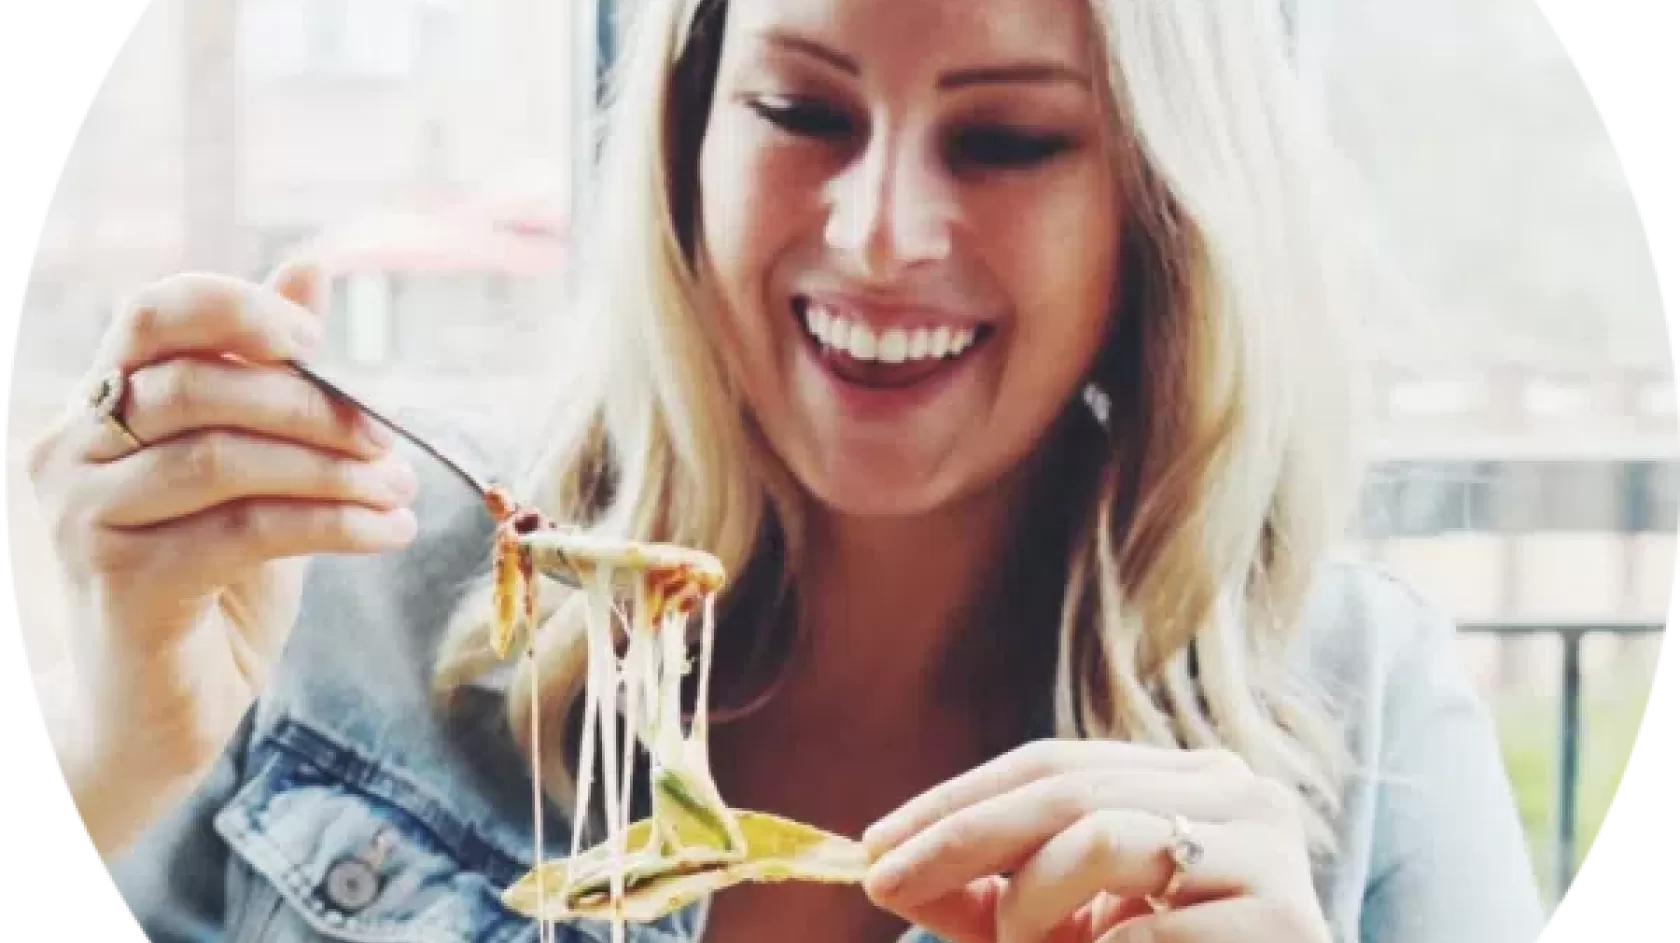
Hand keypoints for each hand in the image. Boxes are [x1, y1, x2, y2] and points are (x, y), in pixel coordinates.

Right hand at [25, 261, 418, 854]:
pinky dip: (334, 525)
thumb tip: (311, 267)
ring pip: (225, 458)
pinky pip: (245, 530)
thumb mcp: (255, 467)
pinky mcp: (123, 582)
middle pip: (199, 385)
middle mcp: (73, 450)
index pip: (149, 314)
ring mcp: (86, 517)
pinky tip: (388, 532)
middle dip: (313, 406)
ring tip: (399, 490)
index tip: (313, 337)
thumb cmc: (213, 578)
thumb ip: (273, 377)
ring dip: (334, 470)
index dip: (234, 306)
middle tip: (388, 440)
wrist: (165, 711)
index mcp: (102, 404)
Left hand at [859, 740, 1331, 942]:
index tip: (874, 842)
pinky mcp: (1284, 916)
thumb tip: (884, 866)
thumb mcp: (1060, 930)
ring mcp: (1270, 848)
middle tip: (884, 881)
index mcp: (1187, 779)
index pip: (1052, 763)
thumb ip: (985, 898)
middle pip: (1067, 788)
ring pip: (1103, 835)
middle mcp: (1238, 791)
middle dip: (961, 836)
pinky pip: (1152, 926)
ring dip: (1034, 902)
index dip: (956, 798)